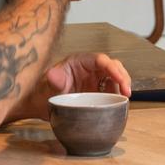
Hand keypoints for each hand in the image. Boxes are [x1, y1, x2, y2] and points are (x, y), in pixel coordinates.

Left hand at [7, 53, 131, 121]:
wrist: (37, 103)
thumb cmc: (41, 90)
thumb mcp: (47, 85)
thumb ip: (53, 80)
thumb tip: (53, 74)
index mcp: (79, 61)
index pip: (101, 60)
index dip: (113, 69)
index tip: (121, 81)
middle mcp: (88, 68)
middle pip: (112, 66)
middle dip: (122, 76)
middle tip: (127, 93)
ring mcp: (93, 79)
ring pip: (114, 77)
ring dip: (122, 85)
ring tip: (125, 98)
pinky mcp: (95, 91)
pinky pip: (110, 89)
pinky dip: (117, 94)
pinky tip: (119, 103)